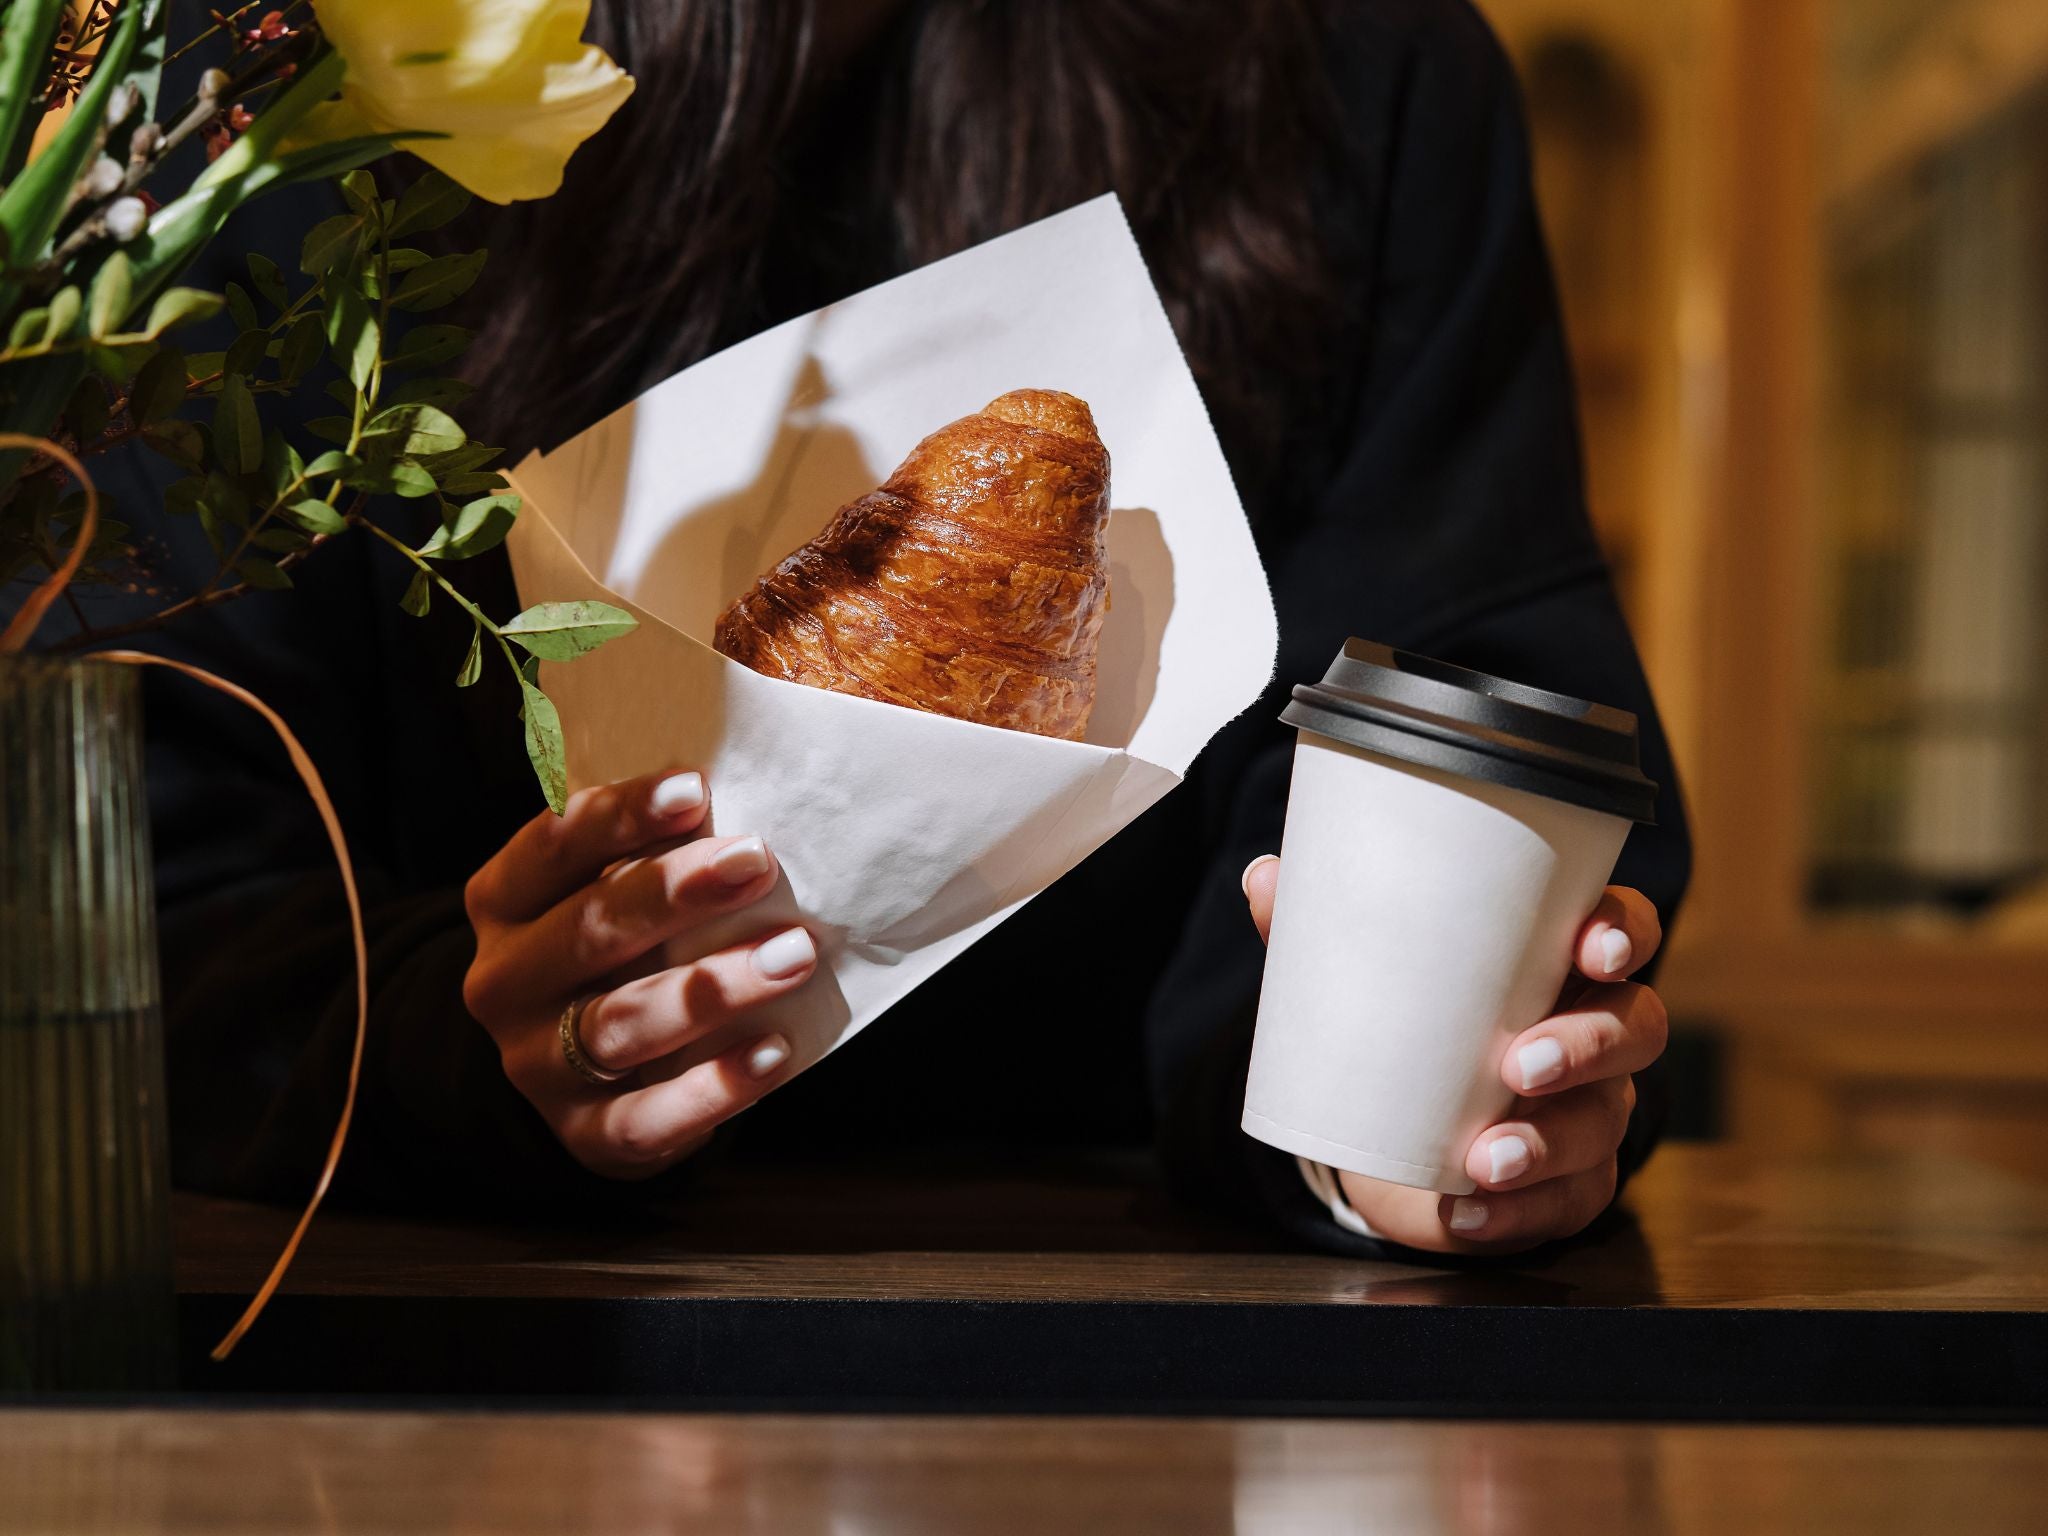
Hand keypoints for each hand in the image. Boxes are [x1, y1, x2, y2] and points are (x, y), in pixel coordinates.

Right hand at [462, 768, 816, 1178]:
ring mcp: (536, 1064)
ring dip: (712, 988)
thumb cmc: (613, 952)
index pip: (553, 846)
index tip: (695, 788)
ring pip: (621, 1023)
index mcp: (502, 903)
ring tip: (794, 955)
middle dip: (675, 894)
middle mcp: (504, 983)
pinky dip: (715, 1086)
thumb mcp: (598, 893)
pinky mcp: (584, 1134)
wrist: (570, 1079)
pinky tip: (775, 1051)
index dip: (621, 816)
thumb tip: (744, 787)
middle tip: (757, 861)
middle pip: (589, 929)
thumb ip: (643, 852)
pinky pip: (649, 1116)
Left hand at [1241, 856, 1666, 1253]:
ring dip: (1546, 1143)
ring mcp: (1590, 1111)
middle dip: (1587, 1045)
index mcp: (1556, 961)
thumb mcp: (1366, 972)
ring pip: (1602, 1124)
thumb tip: (1262, 877)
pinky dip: (1515, 1213)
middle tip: (1517, 1064)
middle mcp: (1594, 1032)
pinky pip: (1564, 1202)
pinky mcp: (1568, 1186)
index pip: (1622, 929)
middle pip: (1636, 1027)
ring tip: (1484, 1159)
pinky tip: (1470, 1212)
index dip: (1622, 933)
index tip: (1589, 947)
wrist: (1396, 1133)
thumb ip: (1322, 926)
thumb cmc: (1407, 1024)